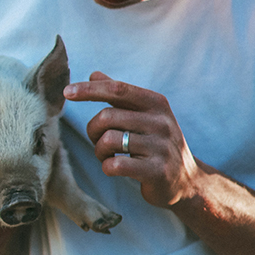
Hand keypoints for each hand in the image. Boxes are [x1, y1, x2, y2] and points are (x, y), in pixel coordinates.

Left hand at [63, 71, 200, 207]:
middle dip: (93, 131)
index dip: (89, 89)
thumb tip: (94, 74)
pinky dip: (107, 167)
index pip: (117, 89)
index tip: (67, 92)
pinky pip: (116, 165)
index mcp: (156, 103)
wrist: (187, 181)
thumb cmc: (156, 143)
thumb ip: (120, 95)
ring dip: (99, 151)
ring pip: (108, 141)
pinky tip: (114, 168)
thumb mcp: (145, 115)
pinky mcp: (157, 172)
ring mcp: (161, 147)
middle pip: (107, 116)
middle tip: (98, 141)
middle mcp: (161, 122)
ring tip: (107, 156)